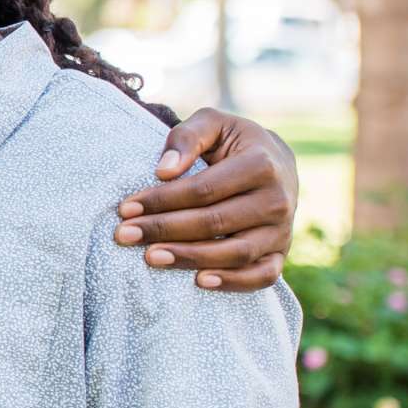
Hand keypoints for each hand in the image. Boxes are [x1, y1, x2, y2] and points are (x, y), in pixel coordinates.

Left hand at [114, 110, 297, 290]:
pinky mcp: (281, 252)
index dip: (162, 200)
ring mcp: (282, 230)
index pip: (203, 189)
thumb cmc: (233, 142)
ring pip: (237, 253)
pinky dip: (234, 282)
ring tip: (151, 257)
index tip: (125, 208)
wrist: (276, 162)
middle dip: (164, 230)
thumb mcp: (213, 124)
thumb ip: (187, 137)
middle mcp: (277, 200)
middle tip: (125, 235)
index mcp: (261, 164)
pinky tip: (199, 282)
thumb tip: (164, 171)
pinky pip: (263, 275)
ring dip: (191, 258)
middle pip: (215, 222)